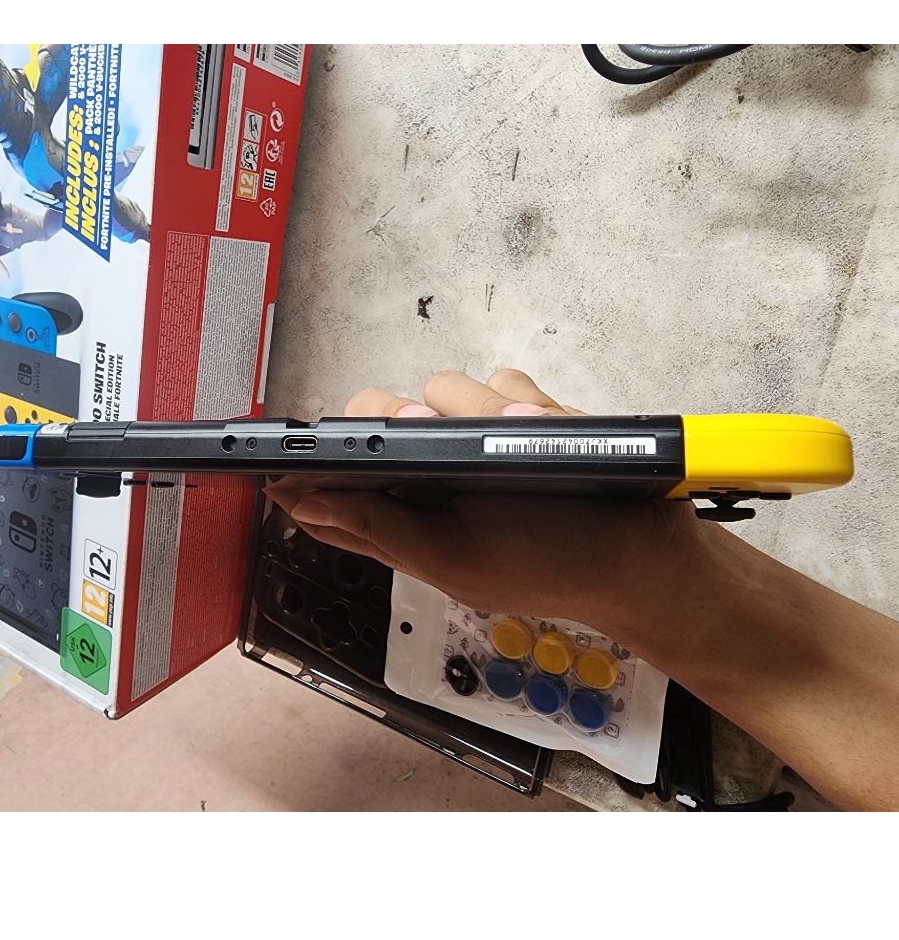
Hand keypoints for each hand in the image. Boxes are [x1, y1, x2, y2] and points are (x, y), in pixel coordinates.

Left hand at [265, 369, 701, 624]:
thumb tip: (299, 504)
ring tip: (525, 437)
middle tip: (447, 439)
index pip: (336, 475)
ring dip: (485, 410)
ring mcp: (478, 440)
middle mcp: (433, 473)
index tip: (324, 443)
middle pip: (383, 411)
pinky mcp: (520, 415)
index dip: (319, 453)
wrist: (646, 551)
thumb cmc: (551, 566)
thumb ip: (378, 530)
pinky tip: (551, 426)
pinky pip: (502, 379)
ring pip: (445, 386)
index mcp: (403, 513)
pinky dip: (526, 399)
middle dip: (412, 418)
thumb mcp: (456, 559)